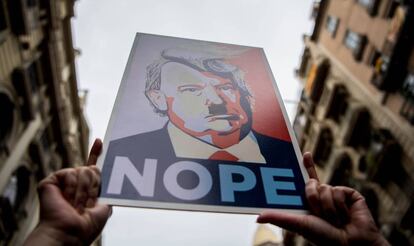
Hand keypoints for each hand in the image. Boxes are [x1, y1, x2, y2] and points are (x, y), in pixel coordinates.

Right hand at [24, 139, 110, 244]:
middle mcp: (75, 183)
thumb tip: (116, 179)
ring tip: (76, 205)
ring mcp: (63, 182)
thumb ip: (108, 190)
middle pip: (92, 169)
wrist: (69, 232)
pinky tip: (66, 199)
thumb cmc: (86, 226)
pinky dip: (72, 188)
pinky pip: (70, 173)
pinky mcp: (52, 181)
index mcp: (87, 189)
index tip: (99, 142)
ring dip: (84, 191)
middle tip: (87, 203)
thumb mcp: (104, 206)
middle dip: (94, 186)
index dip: (95, 154)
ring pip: (83, 170)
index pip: (92, 167)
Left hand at [257, 152, 389, 245]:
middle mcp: (323, 195)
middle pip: (311, 183)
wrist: (350, 244)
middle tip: (318, 215)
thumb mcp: (298, 224)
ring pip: (324, 188)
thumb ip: (279, 218)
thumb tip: (258, 218)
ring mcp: (337, 194)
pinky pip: (338, 190)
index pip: (307, 179)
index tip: (305, 153)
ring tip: (334, 220)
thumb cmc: (324, 238)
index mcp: (311, 201)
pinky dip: (339, 205)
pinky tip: (345, 216)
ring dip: (327, 207)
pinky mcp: (350, 194)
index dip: (307, 165)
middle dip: (312, 199)